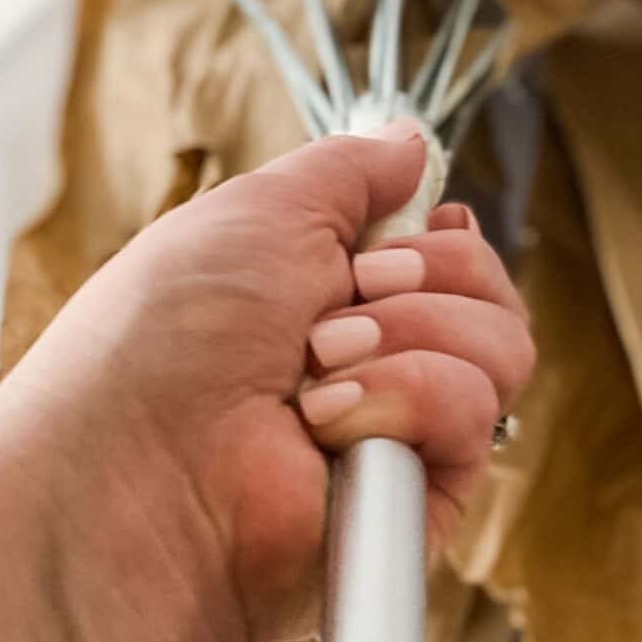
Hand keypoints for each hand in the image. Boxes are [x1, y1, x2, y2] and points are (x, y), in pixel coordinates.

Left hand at [16, 123, 532, 641]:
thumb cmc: (171, 330)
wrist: (141, 458)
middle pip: (492, 296)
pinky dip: (406, 397)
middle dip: (425, 272)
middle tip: (347, 292)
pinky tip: (328, 421)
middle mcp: (377, 366)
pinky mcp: (420, 500)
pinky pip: (474, 413)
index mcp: (336, 298)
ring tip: (317, 366)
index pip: (454, 259)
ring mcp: (402, 434)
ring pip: (501, 349)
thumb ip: (349, 171)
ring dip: (407, 332)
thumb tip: (410, 141)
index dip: (448, 237)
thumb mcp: (262, 208)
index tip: (423, 220)